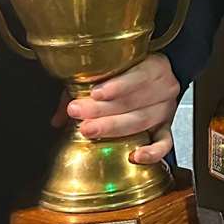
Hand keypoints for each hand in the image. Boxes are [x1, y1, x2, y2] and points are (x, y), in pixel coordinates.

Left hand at [64, 53, 180, 164]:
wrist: (161, 77)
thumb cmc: (133, 71)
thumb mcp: (113, 68)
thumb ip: (84, 87)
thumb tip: (57, 119)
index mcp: (153, 67)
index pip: (137, 76)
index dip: (116, 86)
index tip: (94, 94)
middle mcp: (163, 88)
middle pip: (133, 102)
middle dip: (102, 109)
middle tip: (78, 113)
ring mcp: (165, 111)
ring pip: (141, 120)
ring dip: (113, 126)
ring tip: (89, 130)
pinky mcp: (166, 129)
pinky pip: (164, 143)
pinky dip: (152, 152)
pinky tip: (136, 156)